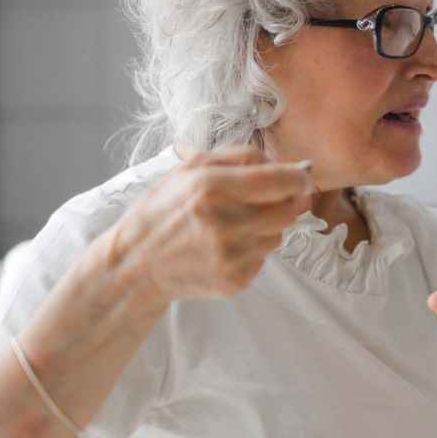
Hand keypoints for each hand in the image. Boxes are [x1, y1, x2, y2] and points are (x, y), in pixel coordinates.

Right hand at [103, 145, 312, 303]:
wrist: (135, 264)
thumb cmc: (163, 209)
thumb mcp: (190, 169)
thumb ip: (241, 157)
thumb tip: (285, 163)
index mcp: (211, 187)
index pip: (283, 181)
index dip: (300, 177)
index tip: (301, 175)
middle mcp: (224, 223)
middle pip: (290, 209)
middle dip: (287, 200)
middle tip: (271, 197)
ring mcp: (231, 256)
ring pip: (279, 234)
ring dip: (269, 225)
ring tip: (235, 223)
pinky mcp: (236, 280)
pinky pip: (265, 257)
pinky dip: (254, 248)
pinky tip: (226, 245)